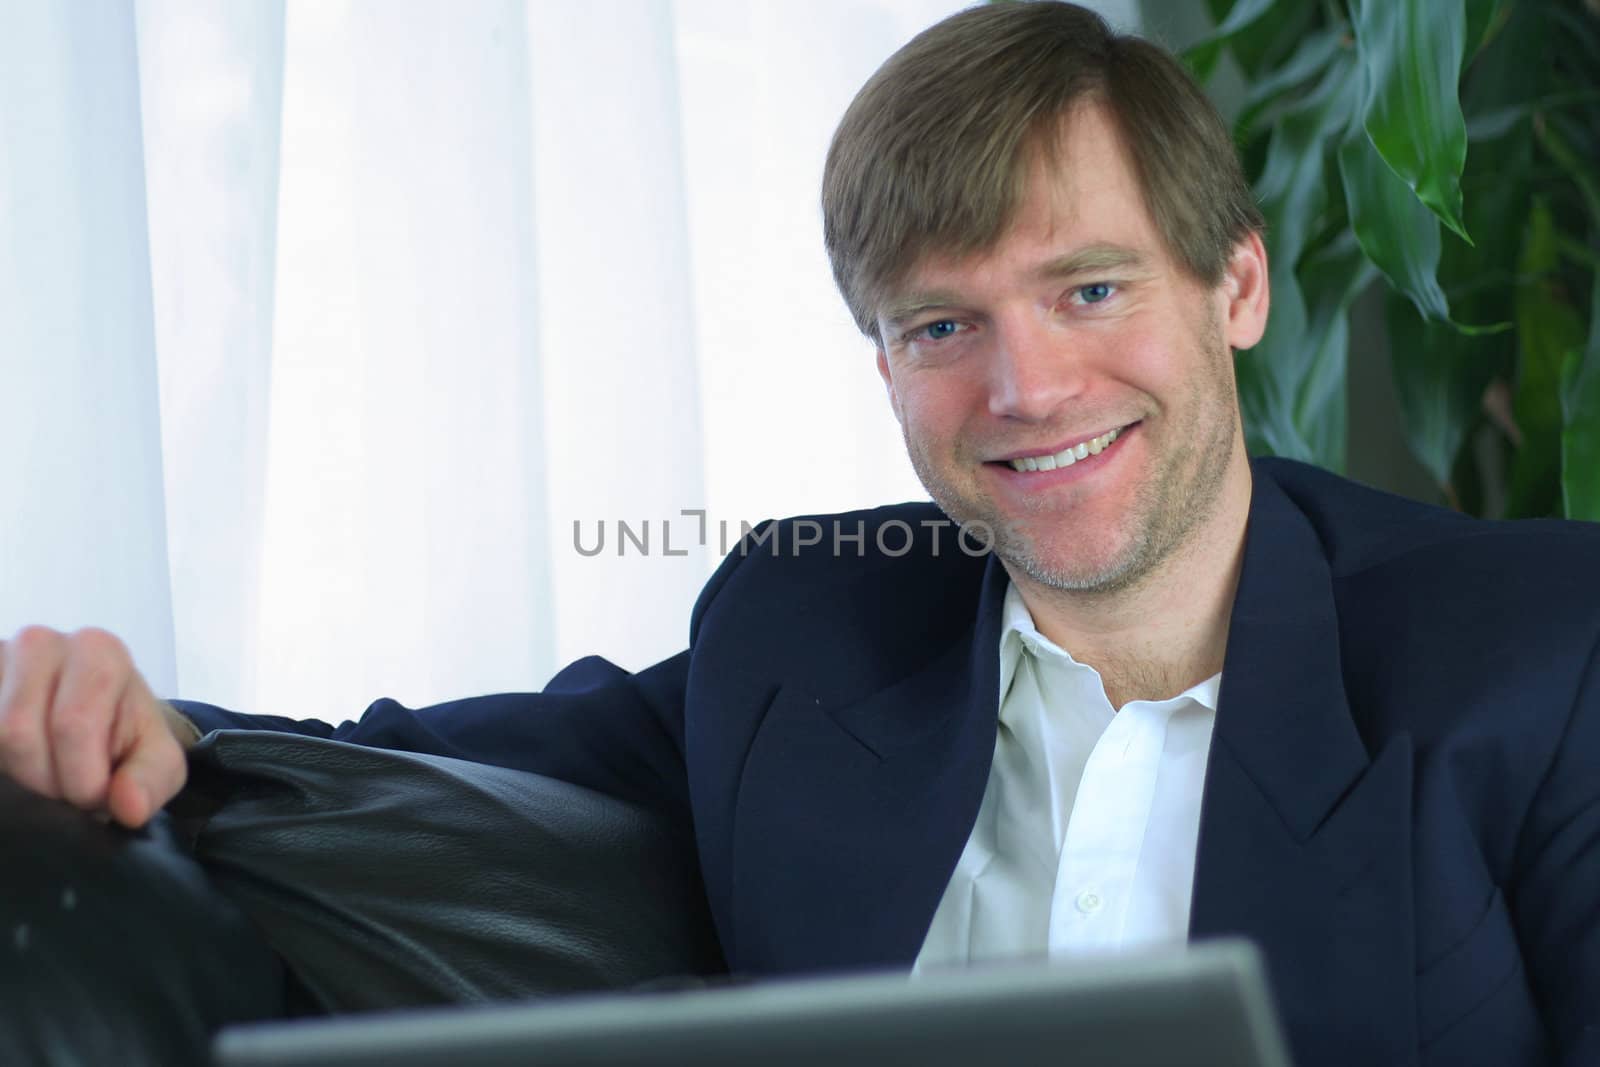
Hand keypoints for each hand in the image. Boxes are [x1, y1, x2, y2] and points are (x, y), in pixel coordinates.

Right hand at [0, 626, 187, 827]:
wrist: (94, 720)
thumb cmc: (124, 736)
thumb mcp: (157, 762)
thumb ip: (152, 782)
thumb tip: (130, 806)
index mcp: (98, 651)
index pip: (73, 723)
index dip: (81, 778)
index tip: (95, 791)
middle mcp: (41, 643)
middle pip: (18, 732)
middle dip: (44, 780)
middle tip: (66, 783)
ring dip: (15, 772)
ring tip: (43, 769)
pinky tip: (16, 758)